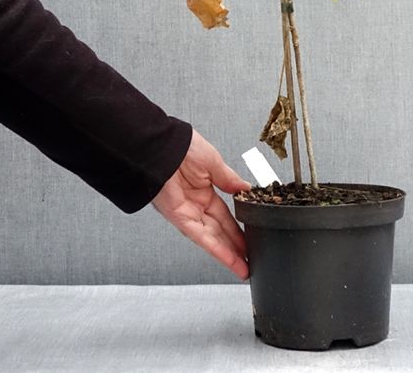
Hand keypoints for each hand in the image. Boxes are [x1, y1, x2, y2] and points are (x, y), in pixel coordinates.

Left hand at [152, 129, 250, 279]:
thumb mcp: (214, 162)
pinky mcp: (179, 218)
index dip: (238, 227)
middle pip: (220, 229)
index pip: (225, 214)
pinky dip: (216, 249)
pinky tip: (229, 259)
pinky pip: (200, 237)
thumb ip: (230, 180)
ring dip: (228, 253)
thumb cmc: (182, 146)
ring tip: (244, 266)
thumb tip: (246, 189)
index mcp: (204, 189)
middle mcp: (196, 203)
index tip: (251, 236)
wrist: (161, 146)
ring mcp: (187, 212)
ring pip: (212, 238)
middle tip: (251, 258)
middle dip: (236, 245)